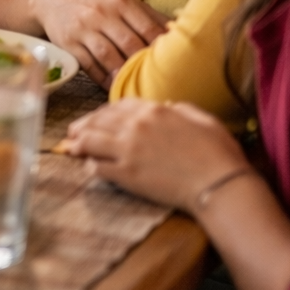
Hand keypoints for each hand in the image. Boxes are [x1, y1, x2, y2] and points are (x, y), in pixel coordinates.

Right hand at [23, 0, 168, 87]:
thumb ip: (148, 15)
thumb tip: (181, 29)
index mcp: (120, 2)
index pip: (148, 28)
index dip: (162, 48)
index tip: (174, 62)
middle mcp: (102, 14)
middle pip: (130, 44)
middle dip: (144, 63)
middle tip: (159, 80)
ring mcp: (83, 29)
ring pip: (108, 56)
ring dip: (123, 74)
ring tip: (137, 85)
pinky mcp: (68, 43)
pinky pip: (89, 65)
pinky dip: (102, 78)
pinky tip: (113, 85)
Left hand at [63, 99, 249, 212]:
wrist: (219, 183)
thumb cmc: (218, 152)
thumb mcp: (201, 119)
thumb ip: (179, 109)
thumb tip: (166, 107)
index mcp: (153, 110)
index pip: (117, 106)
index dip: (103, 113)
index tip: (98, 119)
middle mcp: (135, 126)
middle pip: (98, 121)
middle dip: (83, 125)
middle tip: (73, 132)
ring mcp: (128, 149)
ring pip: (89, 141)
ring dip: (78, 144)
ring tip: (70, 147)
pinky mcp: (126, 174)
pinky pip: (97, 167)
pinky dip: (90, 166)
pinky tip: (89, 167)